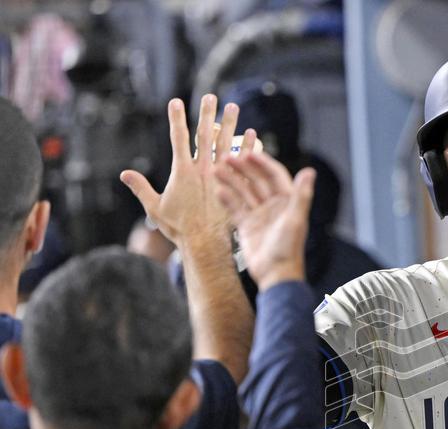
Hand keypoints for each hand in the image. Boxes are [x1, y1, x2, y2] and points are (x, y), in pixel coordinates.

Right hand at [120, 95, 256, 246]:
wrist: (204, 244)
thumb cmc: (179, 228)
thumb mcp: (155, 208)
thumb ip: (141, 188)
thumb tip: (124, 174)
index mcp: (182, 171)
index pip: (178, 138)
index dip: (176, 118)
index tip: (175, 101)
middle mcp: (203, 170)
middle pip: (205, 135)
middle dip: (207, 114)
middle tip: (211, 96)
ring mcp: (221, 177)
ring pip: (226, 144)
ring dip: (230, 124)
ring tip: (234, 106)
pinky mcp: (235, 186)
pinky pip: (244, 163)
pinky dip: (249, 147)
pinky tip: (255, 135)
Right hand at [215, 151, 314, 289]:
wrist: (275, 274)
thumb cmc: (288, 248)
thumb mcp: (295, 219)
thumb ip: (301, 195)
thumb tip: (310, 170)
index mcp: (287, 202)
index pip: (274, 175)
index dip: (262, 163)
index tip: (248, 152)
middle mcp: (274, 206)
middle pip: (257, 181)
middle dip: (243, 168)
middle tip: (226, 156)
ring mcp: (260, 216)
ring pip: (244, 193)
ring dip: (231, 180)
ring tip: (215, 169)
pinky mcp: (248, 226)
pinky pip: (235, 209)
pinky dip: (227, 199)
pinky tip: (217, 190)